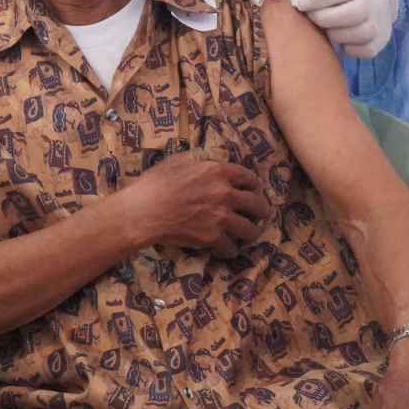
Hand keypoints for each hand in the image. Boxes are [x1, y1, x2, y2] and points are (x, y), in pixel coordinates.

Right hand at [121, 151, 267, 258]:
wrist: (145, 210)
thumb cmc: (157, 182)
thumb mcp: (179, 160)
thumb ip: (198, 158)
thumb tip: (206, 157)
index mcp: (217, 172)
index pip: (246, 175)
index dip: (255, 182)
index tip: (257, 187)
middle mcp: (224, 194)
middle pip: (254, 202)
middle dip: (262, 208)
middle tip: (264, 212)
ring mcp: (220, 217)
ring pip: (248, 227)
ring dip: (252, 231)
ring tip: (252, 233)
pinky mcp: (211, 237)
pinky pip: (228, 246)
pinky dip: (230, 250)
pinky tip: (229, 251)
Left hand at [289, 0, 397, 58]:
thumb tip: (294, 0)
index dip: (310, 1)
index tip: (296, 4)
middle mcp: (372, 2)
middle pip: (346, 16)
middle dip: (322, 19)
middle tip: (312, 18)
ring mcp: (380, 21)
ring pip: (356, 35)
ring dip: (336, 35)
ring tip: (328, 30)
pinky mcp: (383, 38)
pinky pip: (365, 51)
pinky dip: (350, 49)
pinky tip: (343, 41)